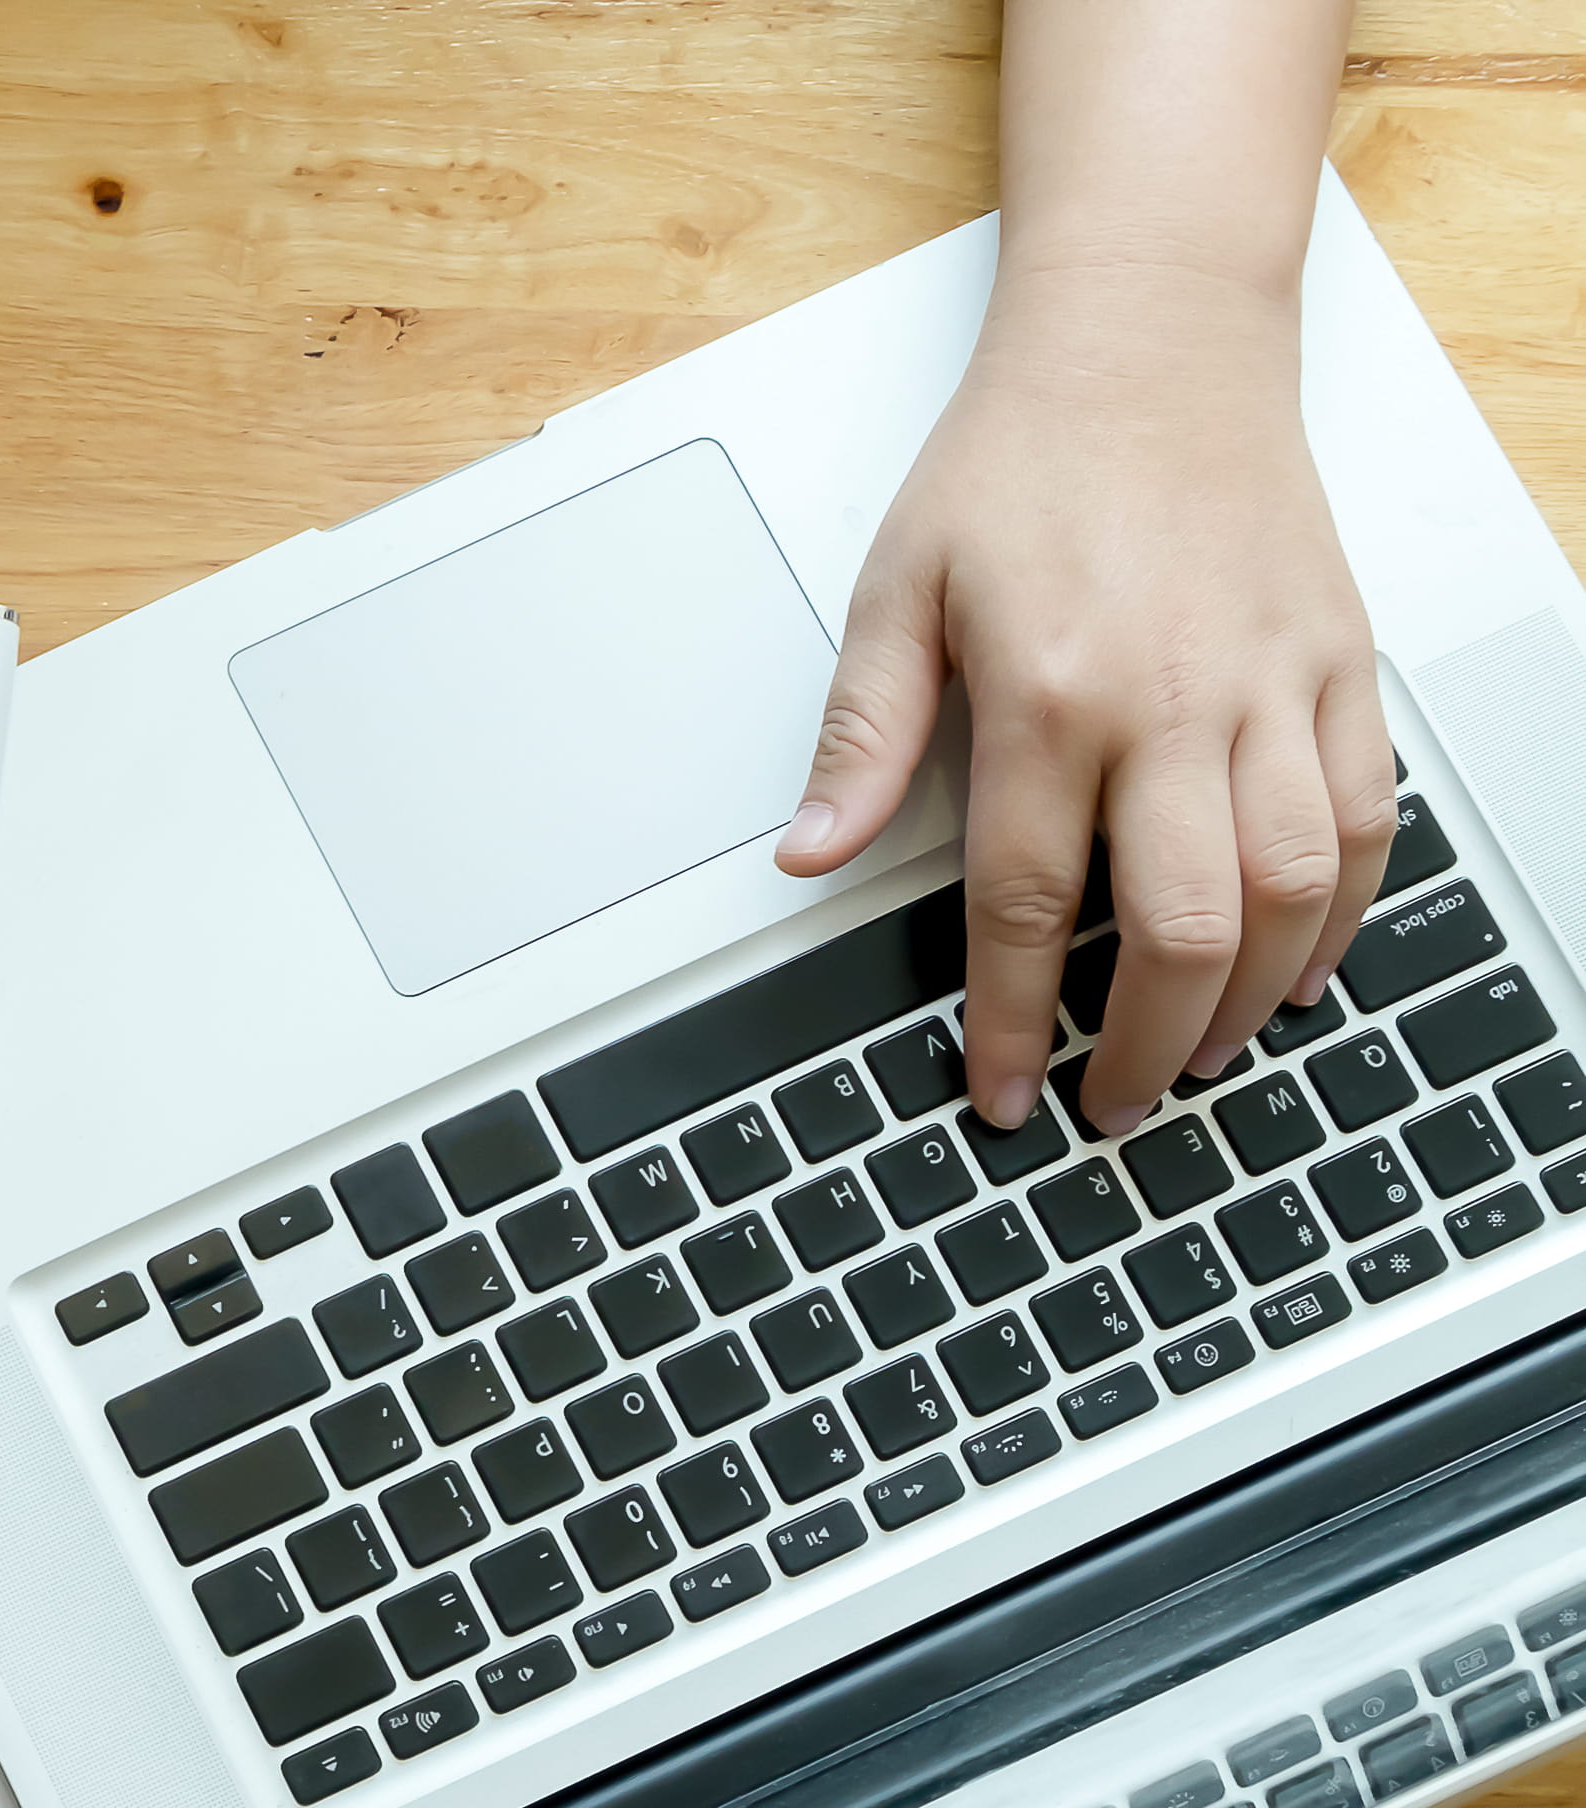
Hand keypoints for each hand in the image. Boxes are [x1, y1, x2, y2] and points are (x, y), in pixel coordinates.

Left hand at [774, 271, 1395, 1138]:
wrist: (1152, 338)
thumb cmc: (1021, 456)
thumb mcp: (897, 586)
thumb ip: (861, 734)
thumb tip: (808, 852)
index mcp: (1048, 693)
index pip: (1029, 904)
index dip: (1016, 1021)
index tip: (1004, 1091)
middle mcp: (1174, 699)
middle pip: (1181, 926)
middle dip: (1142, 1045)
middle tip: (1108, 1103)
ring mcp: (1275, 682)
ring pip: (1291, 890)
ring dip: (1249, 1000)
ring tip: (1196, 1057)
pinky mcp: (1342, 661)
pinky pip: (1366, 817)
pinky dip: (1342, 913)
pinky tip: (1298, 966)